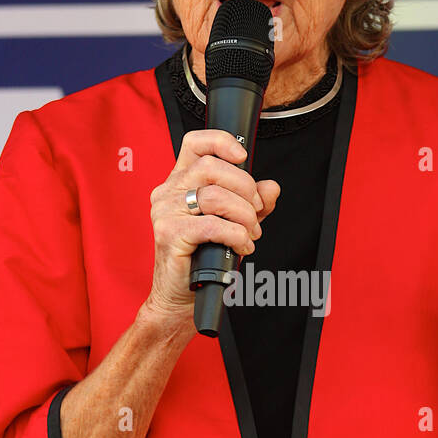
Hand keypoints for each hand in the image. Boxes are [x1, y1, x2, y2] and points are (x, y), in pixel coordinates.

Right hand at [146, 128, 279, 321]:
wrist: (179, 295)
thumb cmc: (201, 258)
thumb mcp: (233, 223)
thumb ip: (253, 203)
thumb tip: (271, 187)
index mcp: (180, 182)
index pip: (195, 143)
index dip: (221, 142)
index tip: (243, 158)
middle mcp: (168, 192)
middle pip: (212, 168)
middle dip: (245, 188)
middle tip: (255, 212)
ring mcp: (166, 212)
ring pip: (214, 196)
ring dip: (243, 215)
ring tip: (250, 233)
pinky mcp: (170, 234)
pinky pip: (212, 225)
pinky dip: (236, 235)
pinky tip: (241, 245)